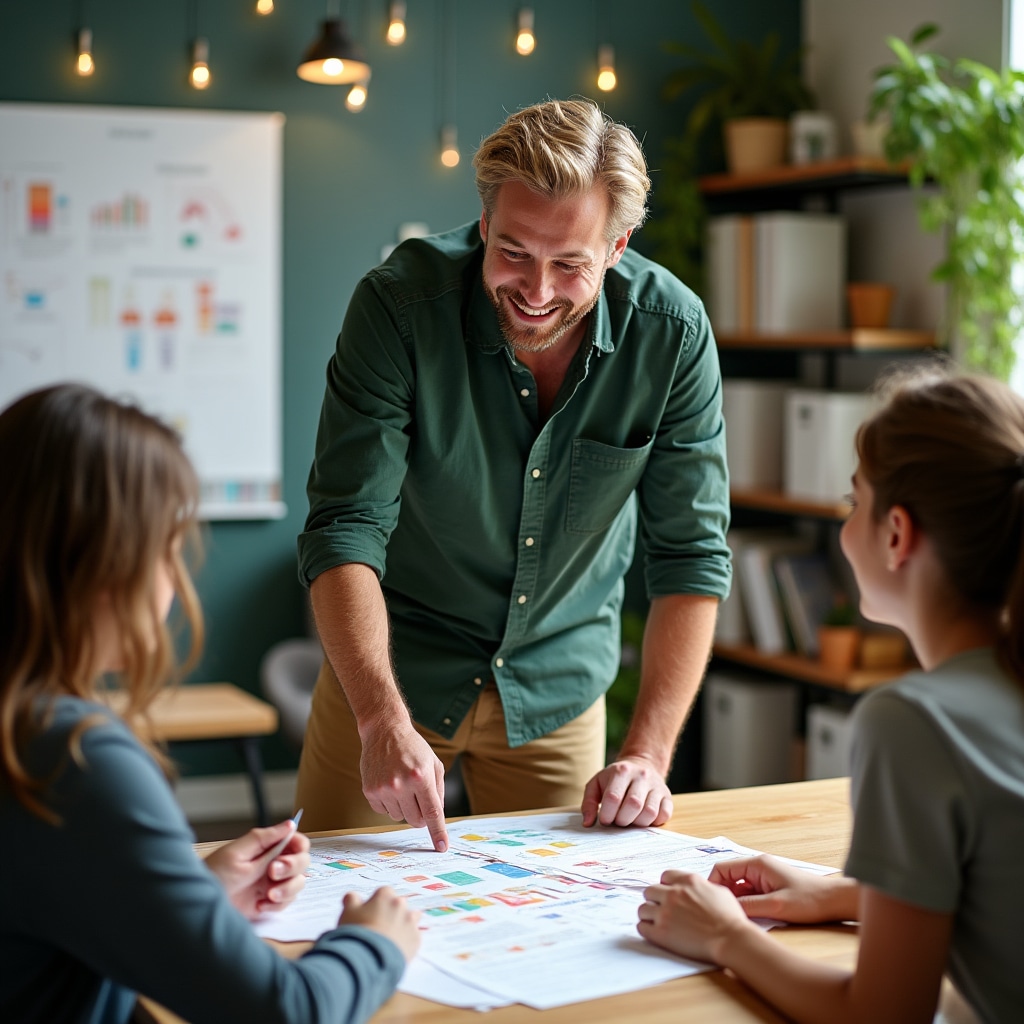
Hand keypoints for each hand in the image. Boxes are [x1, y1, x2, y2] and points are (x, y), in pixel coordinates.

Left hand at [204, 818, 309, 919]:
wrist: (202, 905)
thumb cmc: (214, 875)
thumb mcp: (238, 854)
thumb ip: (266, 839)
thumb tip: (290, 824)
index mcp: (268, 847)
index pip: (297, 842)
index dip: (298, 848)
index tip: (285, 856)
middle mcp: (274, 863)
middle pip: (303, 862)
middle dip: (291, 868)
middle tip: (272, 873)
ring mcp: (273, 883)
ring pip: (299, 883)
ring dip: (287, 889)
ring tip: (268, 895)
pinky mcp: (270, 901)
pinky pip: (288, 902)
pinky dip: (277, 905)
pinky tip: (260, 905)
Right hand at [340, 887, 420, 962]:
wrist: (369, 958)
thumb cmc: (357, 933)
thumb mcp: (348, 913)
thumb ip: (351, 901)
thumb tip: (352, 896)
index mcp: (385, 896)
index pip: (384, 893)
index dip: (377, 903)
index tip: (371, 914)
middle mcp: (400, 905)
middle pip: (398, 905)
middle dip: (391, 913)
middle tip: (379, 927)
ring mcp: (410, 922)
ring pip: (411, 918)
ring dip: (404, 923)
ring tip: (391, 937)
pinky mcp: (416, 939)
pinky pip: (414, 936)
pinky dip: (407, 940)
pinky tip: (396, 948)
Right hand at [359, 720, 448, 851]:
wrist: (384, 731)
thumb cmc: (413, 747)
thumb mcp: (434, 763)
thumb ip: (438, 791)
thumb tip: (437, 816)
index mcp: (421, 777)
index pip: (432, 813)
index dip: (438, 832)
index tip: (441, 847)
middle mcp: (402, 784)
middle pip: (416, 820)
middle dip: (420, 816)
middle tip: (418, 798)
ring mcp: (384, 789)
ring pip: (399, 817)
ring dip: (403, 807)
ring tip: (401, 784)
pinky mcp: (370, 791)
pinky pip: (384, 811)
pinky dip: (389, 803)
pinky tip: (389, 784)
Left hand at [580, 756, 672, 826]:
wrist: (641, 766)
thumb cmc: (615, 779)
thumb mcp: (597, 784)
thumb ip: (589, 802)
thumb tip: (588, 823)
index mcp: (621, 771)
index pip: (613, 797)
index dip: (607, 814)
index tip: (605, 819)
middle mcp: (641, 776)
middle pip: (633, 805)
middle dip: (622, 820)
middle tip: (618, 820)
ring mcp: (657, 785)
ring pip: (649, 812)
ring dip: (637, 823)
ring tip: (630, 819)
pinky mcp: (667, 796)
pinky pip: (664, 815)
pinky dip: (653, 822)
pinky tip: (643, 818)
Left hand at [638, 870, 753, 963]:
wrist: (731, 939)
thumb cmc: (730, 918)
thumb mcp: (719, 891)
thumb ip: (702, 886)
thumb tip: (697, 888)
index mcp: (688, 881)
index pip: (665, 876)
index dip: (666, 886)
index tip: (669, 894)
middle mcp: (674, 893)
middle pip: (650, 891)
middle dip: (655, 900)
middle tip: (661, 909)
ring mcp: (666, 913)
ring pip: (642, 909)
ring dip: (649, 915)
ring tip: (656, 922)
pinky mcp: (661, 932)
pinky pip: (642, 927)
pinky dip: (646, 929)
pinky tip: (654, 932)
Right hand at [708, 855, 857, 923]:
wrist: (835, 901)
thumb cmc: (810, 900)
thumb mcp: (776, 906)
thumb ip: (749, 906)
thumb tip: (725, 909)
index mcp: (757, 864)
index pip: (722, 869)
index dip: (713, 885)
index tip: (712, 905)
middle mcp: (758, 867)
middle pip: (728, 878)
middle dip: (723, 895)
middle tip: (721, 914)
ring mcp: (764, 876)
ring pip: (739, 887)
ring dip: (735, 900)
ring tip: (735, 918)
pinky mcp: (770, 886)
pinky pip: (750, 892)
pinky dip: (746, 903)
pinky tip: (749, 917)